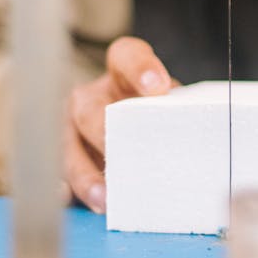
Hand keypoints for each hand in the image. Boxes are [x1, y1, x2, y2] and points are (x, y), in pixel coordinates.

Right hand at [64, 36, 175, 212]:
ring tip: (106, 197)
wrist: (130, 134)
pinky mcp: (63, 155)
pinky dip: (70, 188)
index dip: (140, 68)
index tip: (157, 86)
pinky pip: (60, 171)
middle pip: (91, 108)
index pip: (126, 57)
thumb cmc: (154, 119)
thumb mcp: (165, 109)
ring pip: (69, 145)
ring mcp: (71, 126)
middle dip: (105, 133)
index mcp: (121, 74)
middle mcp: (92, 95)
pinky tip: (75, 200)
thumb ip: (173, 116)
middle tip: (122, 155)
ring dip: (86, 174)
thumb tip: (197, 141)